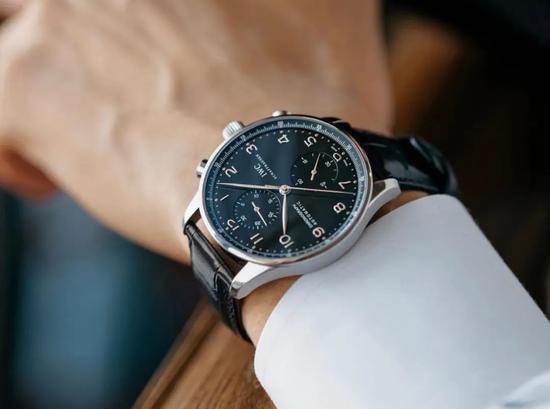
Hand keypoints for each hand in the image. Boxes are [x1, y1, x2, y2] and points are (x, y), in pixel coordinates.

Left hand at [0, 0, 390, 259]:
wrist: (284, 182)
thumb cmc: (315, 109)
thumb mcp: (335, 12)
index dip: (118, 27)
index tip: (144, 59)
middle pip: (48, 7)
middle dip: (70, 43)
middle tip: (102, 89)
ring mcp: (58, 23)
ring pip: (8, 35)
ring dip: (33, 81)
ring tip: (74, 135)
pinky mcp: (29, 91)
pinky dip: (12, 149)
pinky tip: (48, 184)